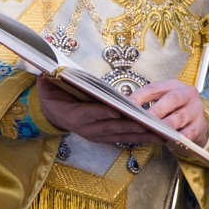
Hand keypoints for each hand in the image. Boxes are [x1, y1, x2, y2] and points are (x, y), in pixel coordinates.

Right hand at [36, 76, 152, 144]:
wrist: (52, 115)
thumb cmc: (52, 98)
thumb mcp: (47, 87)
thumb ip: (48, 80)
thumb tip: (47, 70)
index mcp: (73, 115)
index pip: (89, 114)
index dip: (102, 113)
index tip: (116, 112)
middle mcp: (87, 129)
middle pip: (111, 127)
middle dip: (130, 126)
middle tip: (148, 124)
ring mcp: (97, 135)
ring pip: (121, 135)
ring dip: (141, 135)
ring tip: (161, 133)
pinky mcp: (105, 138)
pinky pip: (125, 138)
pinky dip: (140, 138)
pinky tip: (156, 136)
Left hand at [130, 80, 208, 148]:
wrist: (196, 122)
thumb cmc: (174, 110)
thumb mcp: (161, 102)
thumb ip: (147, 103)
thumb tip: (126, 109)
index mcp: (172, 85)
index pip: (154, 88)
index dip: (140, 96)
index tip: (128, 104)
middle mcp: (186, 94)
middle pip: (172, 99)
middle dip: (158, 109)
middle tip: (146, 117)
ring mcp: (195, 109)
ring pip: (181, 116)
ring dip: (168, 123)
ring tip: (158, 130)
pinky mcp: (200, 125)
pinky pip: (190, 131)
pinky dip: (180, 137)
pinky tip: (172, 140)